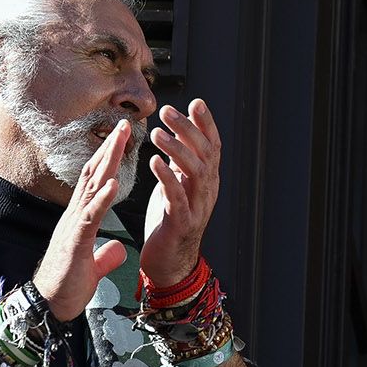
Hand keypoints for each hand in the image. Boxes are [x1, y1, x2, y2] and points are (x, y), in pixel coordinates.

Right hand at [35, 120, 130, 319]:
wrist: (50, 306)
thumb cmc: (68, 285)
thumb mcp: (93, 266)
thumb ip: (105, 255)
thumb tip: (118, 251)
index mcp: (81, 218)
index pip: (96, 181)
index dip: (110, 159)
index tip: (124, 138)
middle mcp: (75, 215)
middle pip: (94, 174)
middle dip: (110, 148)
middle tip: (126, 124)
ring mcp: (74, 225)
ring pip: (91, 187)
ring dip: (107, 162)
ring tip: (121, 140)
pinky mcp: (75, 240)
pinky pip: (90, 215)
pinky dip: (102, 198)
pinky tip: (114, 182)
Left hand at [141, 99, 222, 286]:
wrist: (170, 264)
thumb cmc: (170, 224)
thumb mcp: (178, 188)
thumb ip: (180, 165)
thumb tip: (178, 137)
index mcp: (206, 182)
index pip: (212, 146)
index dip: (206, 124)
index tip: (196, 102)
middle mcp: (207, 191)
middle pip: (205, 154)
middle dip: (188, 130)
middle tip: (169, 111)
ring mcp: (198, 207)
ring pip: (195, 172)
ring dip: (177, 150)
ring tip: (159, 133)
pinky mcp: (182, 223)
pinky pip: (177, 197)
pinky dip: (167, 178)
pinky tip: (154, 162)